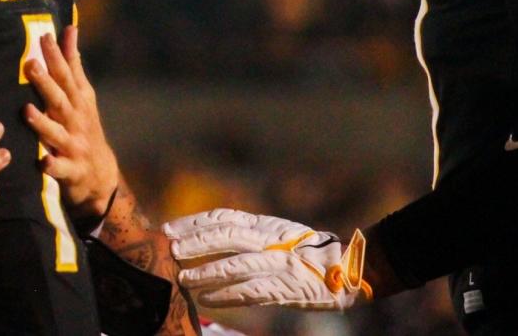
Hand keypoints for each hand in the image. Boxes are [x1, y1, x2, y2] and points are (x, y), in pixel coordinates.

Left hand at [22, 26, 118, 218]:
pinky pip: (60, 169)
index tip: (45, 36)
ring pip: (57, 134)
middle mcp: (77, 120)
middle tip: (30, 64)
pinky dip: (52, 166)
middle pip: (61, 99)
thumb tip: (69, 28)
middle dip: (46, 83)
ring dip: (43, 123)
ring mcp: (75, 146)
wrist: (101, 176)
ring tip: (27, 110)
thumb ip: (73, 63)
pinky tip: (43, 161)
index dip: (57, 56)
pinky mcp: (71, 171)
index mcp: (78, 101)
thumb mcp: (83, 95)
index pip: (67, 75)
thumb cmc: (84, 127)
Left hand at [163, 209, 370, 310]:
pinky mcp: (287, 287)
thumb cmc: (304, 251)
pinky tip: (207, 300)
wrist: (348, 267)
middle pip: (225, 236)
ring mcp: (278, 262)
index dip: (193, 222)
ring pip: (235, 264)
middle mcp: (268, 239)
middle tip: (171, 251)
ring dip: (205, 272)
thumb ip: (245, 232)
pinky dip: (227, 295)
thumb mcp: (274, 232)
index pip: (221, 217)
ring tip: (182, 279)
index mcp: (263, 224)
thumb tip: (206, 234)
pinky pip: (252, 292)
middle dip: (195, 243)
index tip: (169, 229)